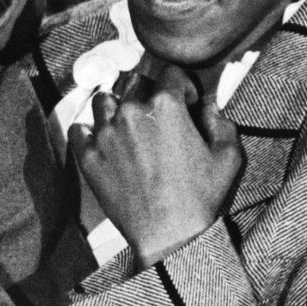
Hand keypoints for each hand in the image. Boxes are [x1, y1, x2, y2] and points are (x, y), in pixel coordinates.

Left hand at [68, 64, 240, 266]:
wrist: (168, 232)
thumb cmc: (201, 196)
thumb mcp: (228, 156)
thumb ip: (220, 121)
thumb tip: (209, 105)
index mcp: (166, 106)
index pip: (169, 73)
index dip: (180, 84)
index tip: (184, 99)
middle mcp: (131, 112)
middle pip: (134, 82)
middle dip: (148, 91)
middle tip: (156, 112)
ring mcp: (105, 133)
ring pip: (103, 100)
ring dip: (115, 105)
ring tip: (126, 121)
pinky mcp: (88, 155)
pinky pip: (78, 129)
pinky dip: (88, 130)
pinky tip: (101, 139)